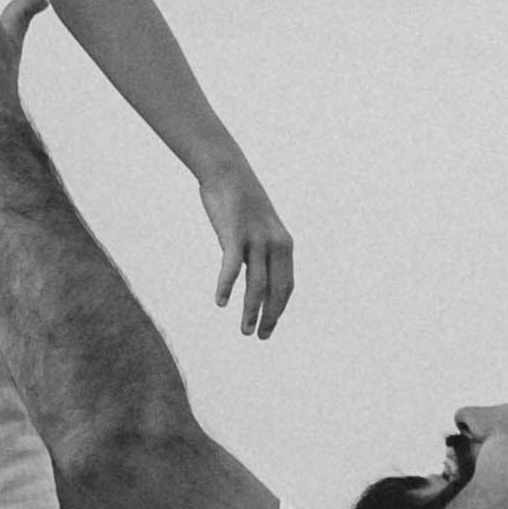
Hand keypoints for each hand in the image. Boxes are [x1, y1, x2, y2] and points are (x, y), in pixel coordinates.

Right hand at [198, 160, 292, 339]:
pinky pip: (233, 266)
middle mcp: (276, 244)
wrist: (228, 171)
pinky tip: (221, 302)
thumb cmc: (240, 203)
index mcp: (284, 245)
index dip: (279, 309)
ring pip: (257, 284)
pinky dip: (228, 286)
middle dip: (269, 317)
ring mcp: (256, 239)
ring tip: (245, 329)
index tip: (269, 327)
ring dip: (251, 310)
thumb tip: (251, 280)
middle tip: (259, 337)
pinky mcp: (235, 233)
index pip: (286, 286)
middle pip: (276, 290)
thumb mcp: (257, 230)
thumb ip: (258, 254)